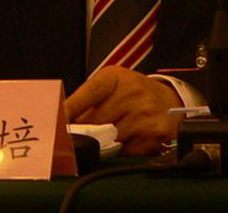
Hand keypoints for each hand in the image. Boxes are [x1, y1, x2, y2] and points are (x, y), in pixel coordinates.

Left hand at [65, 67, 181, 154]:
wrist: (169, 100)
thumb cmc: (132, 92)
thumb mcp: (111, 84)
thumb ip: (87, 99)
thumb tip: (62, 122)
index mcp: (115, 77)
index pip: (90, 92)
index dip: (71, 109)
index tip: (57, 123)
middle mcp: (132, 92)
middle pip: (96, 122)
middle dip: (86, 132)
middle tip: (83, 134)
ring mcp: (145, 112)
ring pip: (110, 139)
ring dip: (105, 143)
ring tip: (112, 133)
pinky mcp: (155, 132)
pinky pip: (127, 151)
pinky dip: (123, 149)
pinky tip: (131, 138)